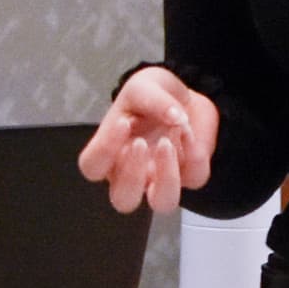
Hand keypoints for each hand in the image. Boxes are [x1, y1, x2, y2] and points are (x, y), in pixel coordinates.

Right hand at [78, 66, 218, 212]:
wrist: (184, 96)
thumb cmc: (150, 97)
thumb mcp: (144, 85)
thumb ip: (152, 99)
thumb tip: (174, 116)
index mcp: (111, 152)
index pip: (92, 167)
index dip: (103, 152)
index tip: (122, 123)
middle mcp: (133, 173)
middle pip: (123, 199)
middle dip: (132, 176)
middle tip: (140, 143)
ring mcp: (163, 178)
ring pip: (163, 202)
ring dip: (167, 177)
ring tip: (167, 144)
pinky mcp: (191, 175)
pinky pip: (195, 177)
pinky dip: (195, 154)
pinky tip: (190, 131)